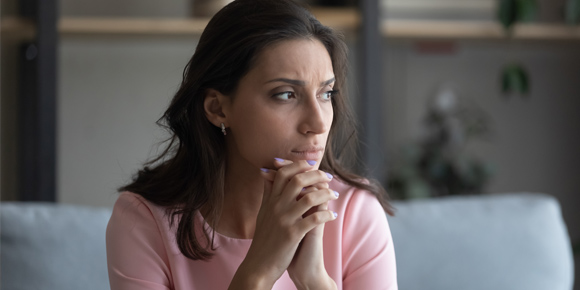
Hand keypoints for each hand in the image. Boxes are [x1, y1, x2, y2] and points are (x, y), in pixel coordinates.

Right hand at [229, 158, 336, 288]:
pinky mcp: (293, 234)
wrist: (259, 265)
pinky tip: (333, 215)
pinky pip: (315, 219)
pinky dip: (327, 214)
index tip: (312, 165)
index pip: (283, 173)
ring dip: (326, 193)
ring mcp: (284, 220)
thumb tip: (266, 173)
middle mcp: (276, 207)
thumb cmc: (264, 240)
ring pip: (309, 198)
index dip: (298, 166)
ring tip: (334, 194)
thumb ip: (267, 193)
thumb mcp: (263, 213)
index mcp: (270, 201)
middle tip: (328, 176)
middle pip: (298, 180)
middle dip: (316, 175)